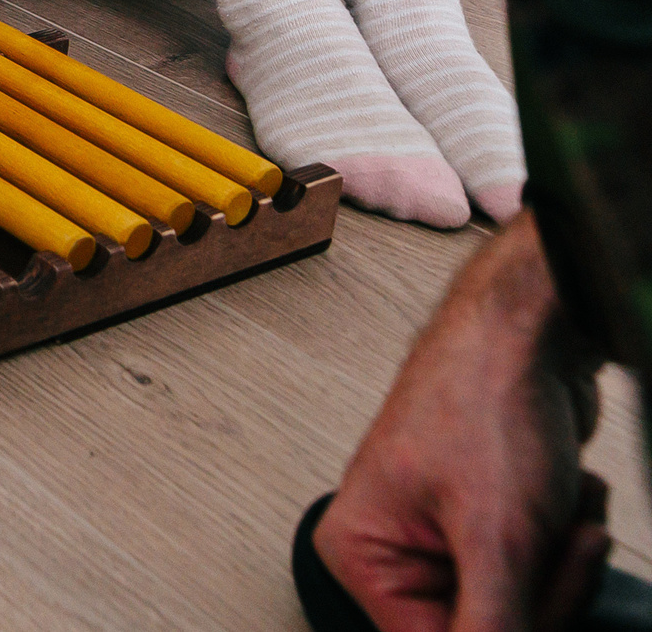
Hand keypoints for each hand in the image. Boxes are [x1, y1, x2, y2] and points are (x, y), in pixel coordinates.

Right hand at [313, 215, 609, 631]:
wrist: (530, 333)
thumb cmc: (484, 397)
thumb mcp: (496, 539)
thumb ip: (491, 630)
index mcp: (366, 556)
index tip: (538, 593)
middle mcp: (395, 550)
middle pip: (486, 631)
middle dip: (548, 590)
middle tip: (566, 539)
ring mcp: (444, 537)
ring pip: (525, 606)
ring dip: (565, 564)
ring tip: (567, 508)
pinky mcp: (490, 525)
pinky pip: (541, 574)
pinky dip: (569, 542)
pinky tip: (567, 497)